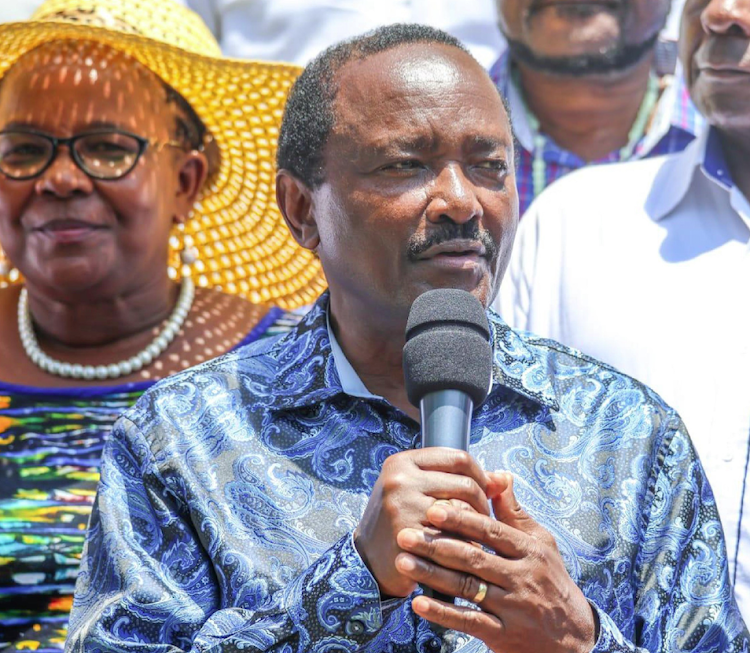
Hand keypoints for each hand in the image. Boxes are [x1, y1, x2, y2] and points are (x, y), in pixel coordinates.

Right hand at [354, 448, 490, 597]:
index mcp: (403, 462)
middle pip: (465, 484)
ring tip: (475, 533)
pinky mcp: (410, 536)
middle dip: (483, 503)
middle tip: (484, 519)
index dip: (480, 475)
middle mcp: (400, 479)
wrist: (367, 560)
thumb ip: (458, 479)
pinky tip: (464, 551)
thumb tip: (504, 477)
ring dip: (477, 525)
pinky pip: (455, 538)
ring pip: (464, 511)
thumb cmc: (401, 520)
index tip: (486, 491)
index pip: (459, 458)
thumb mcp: (419, 489)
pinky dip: (466, 545)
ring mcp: (403, 507)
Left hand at [394, 472, 596, 652]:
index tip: (432, 509)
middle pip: (473, 558)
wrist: (575, 640)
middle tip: (404, 534)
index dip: (460, 520)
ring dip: (431, 575)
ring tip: (403, 562)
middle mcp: (521, 578)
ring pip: (466, 588)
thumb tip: (497, 474)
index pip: (490, 531)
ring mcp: (513, 608)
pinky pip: (469, 623)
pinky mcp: (504, 637)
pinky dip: (443, 613)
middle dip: (435, 545)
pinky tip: (419, 603)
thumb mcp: (541, 544)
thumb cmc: (551, 580)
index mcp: (529, 551)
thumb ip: (514, 512)